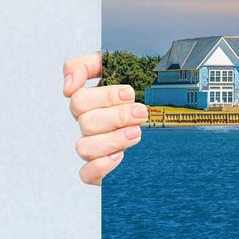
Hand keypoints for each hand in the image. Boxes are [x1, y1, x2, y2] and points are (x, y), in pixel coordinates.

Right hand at [63, 52, 148, 184]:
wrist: (170, 108)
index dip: (104, 97)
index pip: (79, 99)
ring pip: (85, 147)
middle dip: (117, 117)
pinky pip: (86, 174)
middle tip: (140, 112)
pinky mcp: (102, 168)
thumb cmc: (141, 85)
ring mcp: (94, 146)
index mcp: (90, 101)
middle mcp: (89, 124)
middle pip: (86, 123)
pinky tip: (119, 156)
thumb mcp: (118, 64)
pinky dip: (100, 166)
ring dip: (112, 139)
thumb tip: (68, 87)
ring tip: (136, 132)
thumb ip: (86, 65)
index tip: (130, 93)